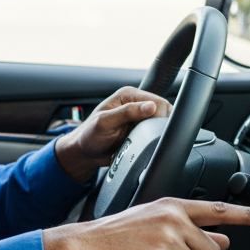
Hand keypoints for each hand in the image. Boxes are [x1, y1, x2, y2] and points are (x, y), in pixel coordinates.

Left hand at [54, 86, 171, 182]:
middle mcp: (136, 104)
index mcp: (128, 95)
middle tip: (150, 139)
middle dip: (160, 126)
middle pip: (163, 113)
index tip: (155, 130)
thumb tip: (151, 106)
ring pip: (162, 125)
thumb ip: (127, 113)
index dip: (160, 116)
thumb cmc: (89, 136)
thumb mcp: (105, 122)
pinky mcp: (142, 131)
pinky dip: (155, 141)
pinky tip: (147, 145)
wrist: (85, 153)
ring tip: (147, 142)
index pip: (158, 101)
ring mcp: (140, 118)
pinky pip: (157, 135)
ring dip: (158, 134)